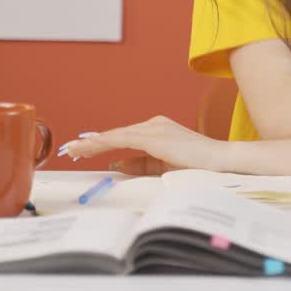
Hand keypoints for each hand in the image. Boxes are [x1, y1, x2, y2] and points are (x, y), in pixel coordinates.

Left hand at [57, 116, 228, 174]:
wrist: (220, 160)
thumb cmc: (197, 165)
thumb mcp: (163, 166)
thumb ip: (140, 164)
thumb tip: (116, 164)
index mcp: (157, 129)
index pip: (122, 136)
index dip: (101, 143)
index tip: (82, 149)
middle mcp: (154, 124)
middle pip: (116, 133)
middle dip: (91, 143)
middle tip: (70, 150)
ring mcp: (154, 128)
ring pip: (116, 135)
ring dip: (93, 143)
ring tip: (74, 150)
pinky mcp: (155, 137)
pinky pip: (123, 139)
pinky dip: (104, 143)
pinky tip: (90, 147)